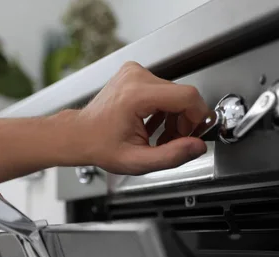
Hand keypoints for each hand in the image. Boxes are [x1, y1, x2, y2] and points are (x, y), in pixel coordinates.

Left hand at [77, 61, 209, 174]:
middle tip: (173, 141)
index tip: (197, 133)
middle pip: (182, 95)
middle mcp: (136, 77)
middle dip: (184, 121)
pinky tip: (153, 125)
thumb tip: (197, 146)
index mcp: (136, 95)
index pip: (187, 96)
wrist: (80, 135)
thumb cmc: (101, 146)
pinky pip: (163, 90)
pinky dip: (164, 109)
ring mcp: (135, 73)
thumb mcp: (137, 161)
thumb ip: (171, 156)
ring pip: (175, 93)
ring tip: (160, 136)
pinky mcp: (135, 74)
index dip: (199, 116)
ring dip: (174, 117)